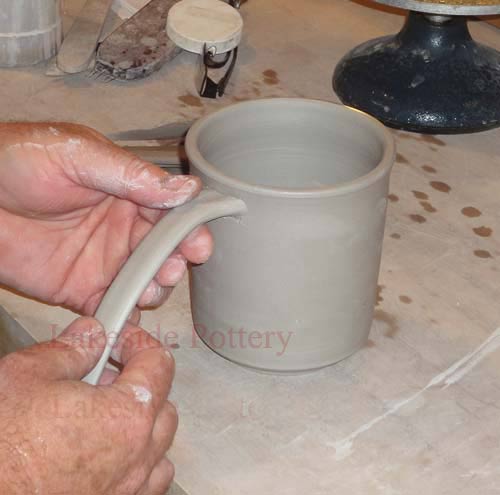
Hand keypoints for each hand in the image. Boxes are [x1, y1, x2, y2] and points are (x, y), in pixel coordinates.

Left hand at [0, 123, 212, 313]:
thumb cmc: (17, 162)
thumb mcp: (79, 155)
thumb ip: (132, 175)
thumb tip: (187, 189)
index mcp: (127, 192)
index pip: (170, 212)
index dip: (189, 228)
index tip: (199, 244)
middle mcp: (122, 228)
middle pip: (165, 251)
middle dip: (176, 262)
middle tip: (173, 268)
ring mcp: (104, 261)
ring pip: (146, 281)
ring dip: (156, 288)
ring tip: (150, 289)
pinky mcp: (80, 289)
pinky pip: (113, 306)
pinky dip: (127, 314)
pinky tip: (130, 313)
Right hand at [0, 317, 176, 494]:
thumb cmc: (1, 449)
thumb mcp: (27, 375)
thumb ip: (71, 349)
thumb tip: (92, 335)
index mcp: (126, 415)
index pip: (158, 363)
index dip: (137, 342)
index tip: (118, 339)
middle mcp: (137, 455)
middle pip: (163, 403)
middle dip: (138, 381)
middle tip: (102, 374)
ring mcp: (128, 488)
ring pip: (159, 444)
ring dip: (141, 422)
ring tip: (101, 414)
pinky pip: (147, 480)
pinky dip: (138, 460)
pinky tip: (106, 451)